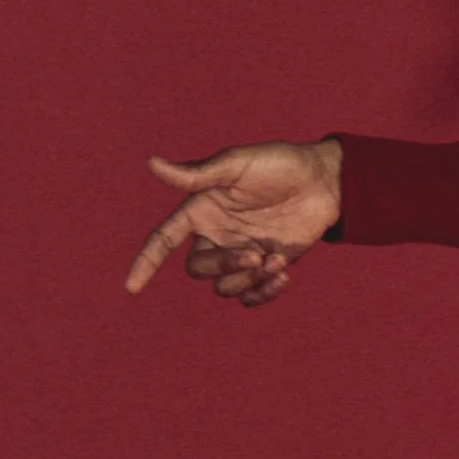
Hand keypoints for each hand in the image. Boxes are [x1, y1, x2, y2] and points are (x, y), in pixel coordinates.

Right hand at [124, 138, 341, 305]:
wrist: (326, 181)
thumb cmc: (280, 164)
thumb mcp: (237, 165)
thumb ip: (197, 174)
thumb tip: (152, 163)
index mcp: (201, 210)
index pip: (163, 239)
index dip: (146, 262)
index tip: (132, 287)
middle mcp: (217, 235)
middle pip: (198, 270)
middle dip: (223, 267)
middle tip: (256, 253)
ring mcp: (242, 253)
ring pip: (225, 288)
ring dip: (248, 279)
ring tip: (276, 260)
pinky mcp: (267, 266)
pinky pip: (252, 296)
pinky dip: (264, 292)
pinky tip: (284, 273)